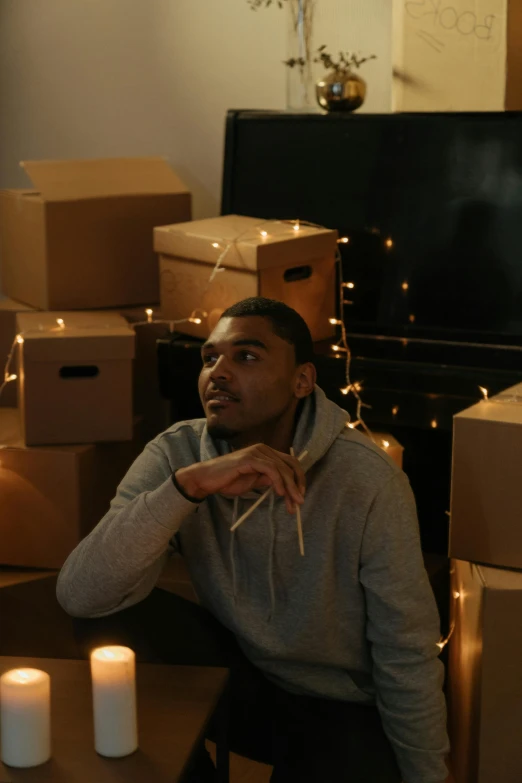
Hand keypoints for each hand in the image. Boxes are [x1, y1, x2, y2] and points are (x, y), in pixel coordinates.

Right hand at [175, 444, 305, 513]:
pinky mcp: (250, 458)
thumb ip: (267, 479)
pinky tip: (280, 494)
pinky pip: (271, 469)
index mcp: (265, 453)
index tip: (300, 496)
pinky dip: (278, 482)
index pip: (290, 463)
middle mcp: (263, 449)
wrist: (207, 480)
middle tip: (300, 502)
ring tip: (292, 503)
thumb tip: (284, 484)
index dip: (299, 479)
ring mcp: (256, 452)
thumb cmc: (228, 480)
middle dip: (297, 484)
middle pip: (290, 465)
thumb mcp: (253, 481)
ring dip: (290, 487)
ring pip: (282, 468)